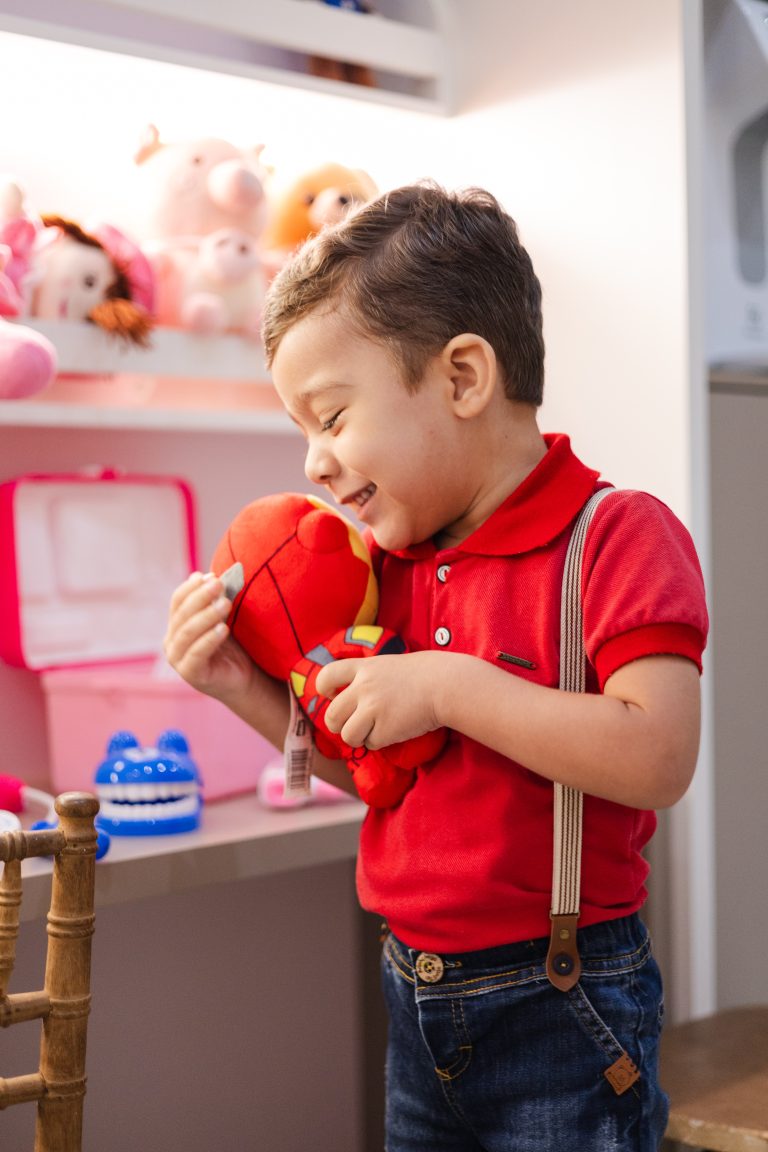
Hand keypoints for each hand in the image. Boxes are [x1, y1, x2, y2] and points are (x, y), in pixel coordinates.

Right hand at [163, 572, 256, 704]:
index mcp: (175, 625)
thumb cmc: (231, 646)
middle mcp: (171, 642)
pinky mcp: (191, 674)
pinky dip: (209, 639)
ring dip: (207, 615)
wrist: (243, 678)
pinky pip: (197, 653)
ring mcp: (178, 660)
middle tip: (219, 584)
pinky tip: (223, 628)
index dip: (192, 587)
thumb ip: (213, 600)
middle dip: (201, 597)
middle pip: (182, 615)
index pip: (177, 601)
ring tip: (226, 604)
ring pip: (188, 632)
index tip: (210, 575)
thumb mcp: (221, 619)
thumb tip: (207, 575)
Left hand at [316, 651, 445, 750]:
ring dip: (359, 737)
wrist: (446, 685)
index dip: (324, 689)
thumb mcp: (390, 665)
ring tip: (377, 730)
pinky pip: (371, 744)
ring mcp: (371, 709)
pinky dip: (381, 742)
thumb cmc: (425, 674)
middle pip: (331, 715)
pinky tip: (397, 729)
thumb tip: (354, 698)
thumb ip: (370, 678)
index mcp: (363, 667)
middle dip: (339, 726)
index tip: (333, 696)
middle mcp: (362, 688)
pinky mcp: (383, 729)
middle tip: (353, 726)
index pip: (326, 676)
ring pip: (347, 735)